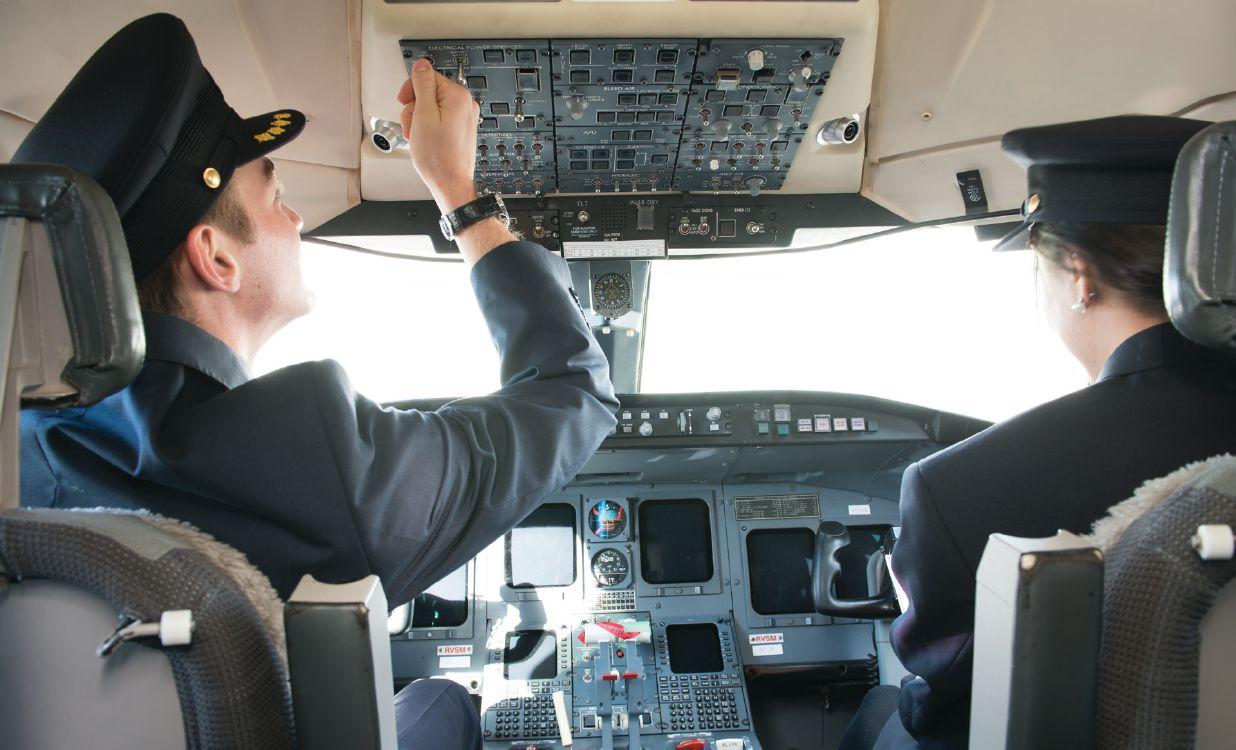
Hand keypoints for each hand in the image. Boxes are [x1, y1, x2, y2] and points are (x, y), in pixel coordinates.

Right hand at [397, 58, 480, 211]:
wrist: (449, 182)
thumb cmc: (438, 156)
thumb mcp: (423, 115)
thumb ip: (422, 85)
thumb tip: (422, 65)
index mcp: (458, 96)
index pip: (428, 76)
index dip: (411, 89)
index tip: (404, 100)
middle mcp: (466, 104)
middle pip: (430, 92)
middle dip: (415, 107)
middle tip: (412, 124)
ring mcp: (465, 117)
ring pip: (433, 106)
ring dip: (419, 119)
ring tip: (418, 135)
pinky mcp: (462, 128)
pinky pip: (440, 118)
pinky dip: (429, 126)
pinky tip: (424, 139)